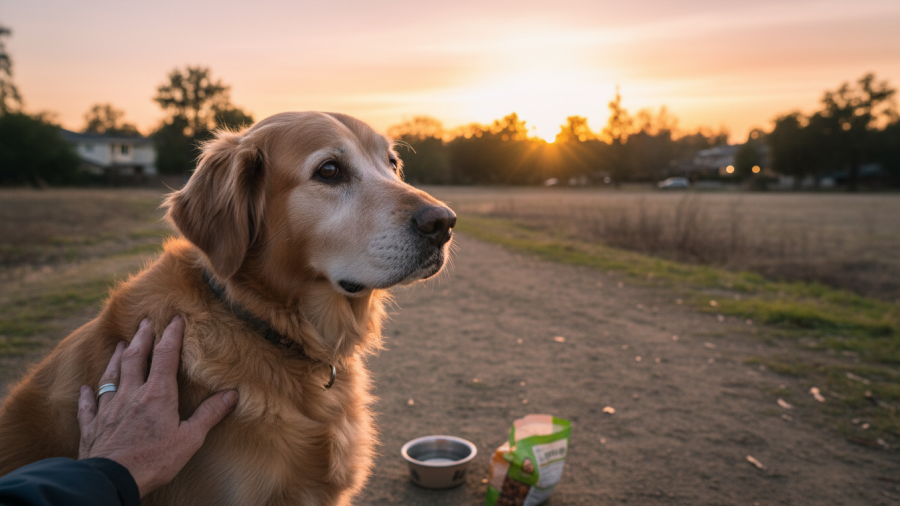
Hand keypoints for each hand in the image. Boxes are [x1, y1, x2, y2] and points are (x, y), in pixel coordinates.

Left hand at [77, 315, 237, 496]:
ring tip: (120, 344)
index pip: (166, 356)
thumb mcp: (190, 438)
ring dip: (116, 358)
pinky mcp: (92, 427)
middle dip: (141, 337)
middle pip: (135, 358)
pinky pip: (89, 406)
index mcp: (157, 394)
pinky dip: (89, 395)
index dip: (171, 335)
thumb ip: (209, 414)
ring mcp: (108, 409)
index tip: (176, 319)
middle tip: (144, 321)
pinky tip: (86, 388)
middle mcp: (131, 394)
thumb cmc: (154, 460)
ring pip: (111, 376)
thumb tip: (232, 395)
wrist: (112, 479)